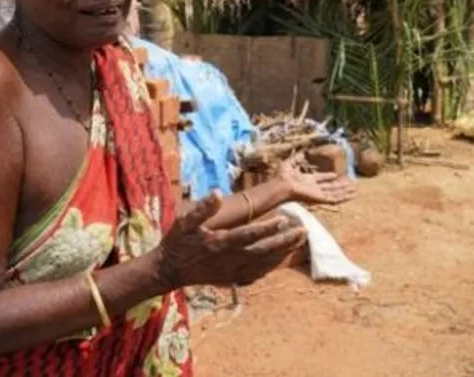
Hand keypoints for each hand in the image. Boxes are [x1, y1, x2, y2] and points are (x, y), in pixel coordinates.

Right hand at [156, 191, 306, 287]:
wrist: (170, 270)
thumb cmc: (177, 242)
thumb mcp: (184, 222)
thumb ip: (203, 209)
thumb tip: (218, 193)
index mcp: (219, 244)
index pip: (248, 235)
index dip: (267, 227)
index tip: (285, 218)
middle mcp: (229, 260)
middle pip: (263, 251)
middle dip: (285, 241)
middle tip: (304, 230)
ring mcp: (232, 272)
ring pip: (264, 264)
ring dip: (284, 253)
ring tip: (300, 240)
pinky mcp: (233, 279)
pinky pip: (258, 274)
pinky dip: (273, 266)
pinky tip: (283, 258)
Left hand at [277, 154, 357, 205]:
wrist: (282, 185)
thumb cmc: (282, 176)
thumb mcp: (290, 163)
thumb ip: (297, 158)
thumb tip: (302, 151)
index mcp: (307, 180)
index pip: (320, 179)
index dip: (328, 176)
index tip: (335, 174)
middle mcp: (314, 188)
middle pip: (331, 187)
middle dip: (341, 185)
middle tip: (350, 182)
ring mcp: (318, 194)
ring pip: (336, 194)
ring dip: (346, 191)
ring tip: (356, 189)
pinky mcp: (321, 199)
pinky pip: (335, 199)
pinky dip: (345, 197)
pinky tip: (353, 195)